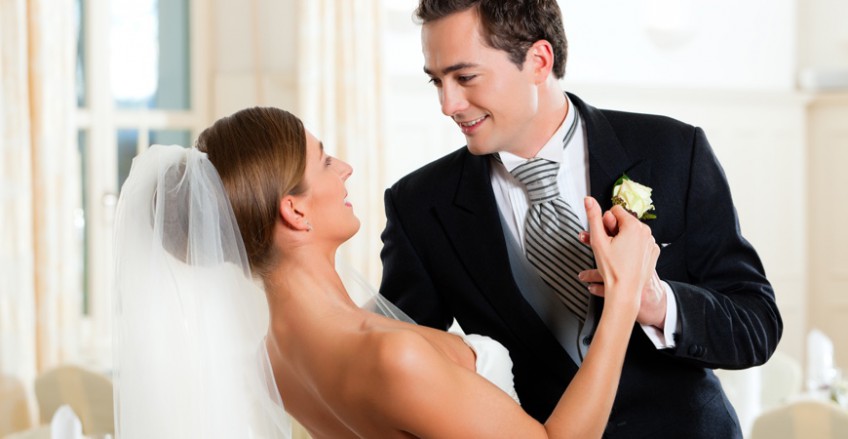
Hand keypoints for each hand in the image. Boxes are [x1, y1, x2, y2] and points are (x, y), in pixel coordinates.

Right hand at [582, 197, 660, 322]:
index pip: (614, 211)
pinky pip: (640, 243)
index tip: (605, 236)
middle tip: (608, 247)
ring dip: (622, 239)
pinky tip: (625, 258)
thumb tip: (589, 200)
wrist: (625, 291)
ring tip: (616, 254)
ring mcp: (651, 243)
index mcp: (634, 226)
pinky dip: (632, 248)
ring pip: (632, 233)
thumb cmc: (612, 270)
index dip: (606, 223)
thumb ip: (593, 216)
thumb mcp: (598, 240)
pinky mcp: (653, 253)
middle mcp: (646, 232)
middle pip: (624, 222)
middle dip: (614, 231)